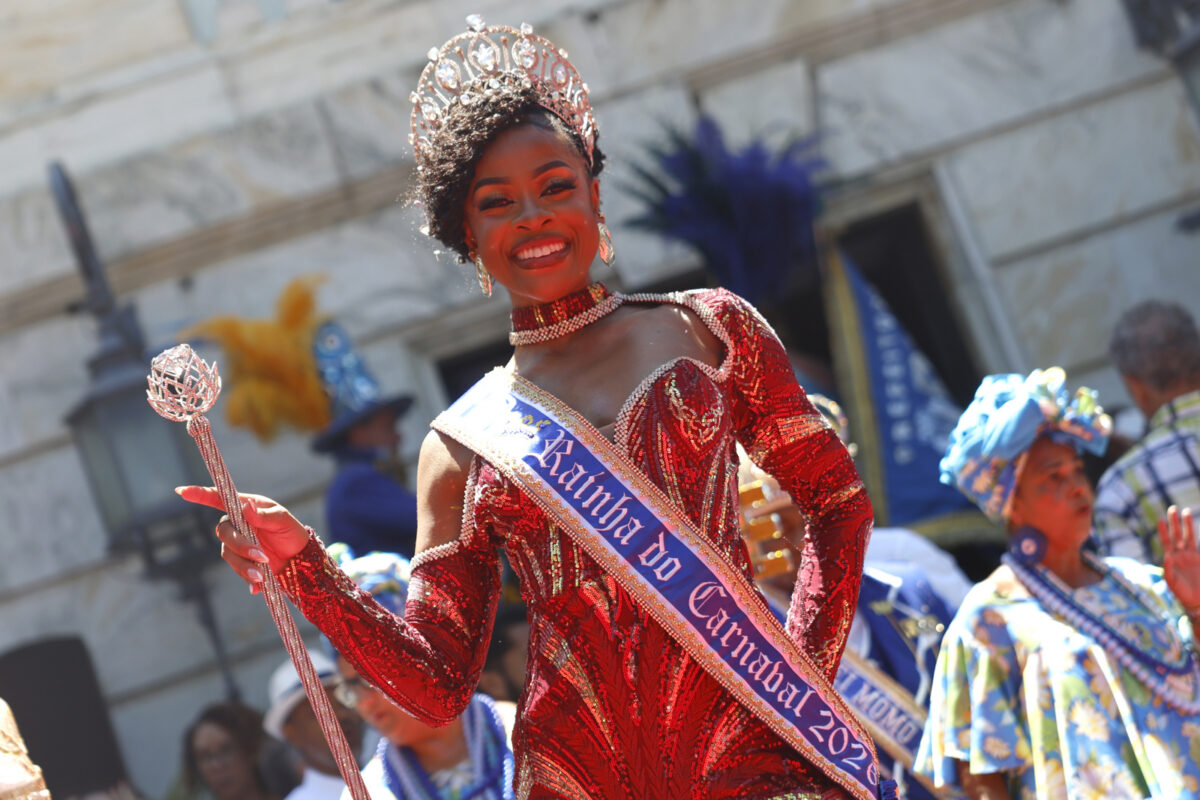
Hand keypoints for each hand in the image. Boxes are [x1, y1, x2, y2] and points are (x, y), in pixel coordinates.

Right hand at [176, 486, 309, 591]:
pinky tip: (258, 586)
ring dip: (245, 565)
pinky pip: (237, 570)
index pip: (219, 498)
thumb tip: (245, 507)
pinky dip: (248, 578)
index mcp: (245, 507)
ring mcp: (237, 544)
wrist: (299, 558)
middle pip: (223, 532)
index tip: (181, 491)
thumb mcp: (282, 520)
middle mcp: (237, 524)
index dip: (200, 494)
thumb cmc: (291, 532)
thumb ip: (264, 515)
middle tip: (262, 556)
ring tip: (263, 574)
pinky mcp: (242, 561)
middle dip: (240, 546)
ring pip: (228, 554)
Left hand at [1159, 505, 1199, 613]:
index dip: (1163, 531)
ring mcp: (1191, 556)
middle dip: (1174, 522)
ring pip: (1189, 536)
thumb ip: (1167, 570)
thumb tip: (1166, 557)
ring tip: (1186, 511)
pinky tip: (1199, 528)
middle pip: (1176, 534)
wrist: (1196, 601)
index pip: (1166, 541)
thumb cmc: (1181, 593)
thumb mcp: (1171, 582)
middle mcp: (1180, 555)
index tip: (1160, 519)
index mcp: (1171, 559)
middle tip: (1172, 508)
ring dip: (1187, 524)